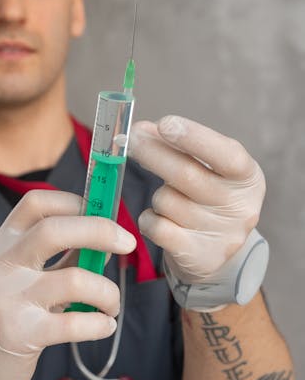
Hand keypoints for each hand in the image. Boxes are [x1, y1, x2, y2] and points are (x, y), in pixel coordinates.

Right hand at [0, 190, 135, 379]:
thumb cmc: (9, 315)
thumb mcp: (24, 276)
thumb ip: (61, 256)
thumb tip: (108, 238)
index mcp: (2, 244)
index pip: (36, 203)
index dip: (74, 201)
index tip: (102, 211)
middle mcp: (1, 265)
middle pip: (54, 230)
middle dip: (100, 230)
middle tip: (128, 242)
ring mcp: (7, 298)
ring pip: (74, 280)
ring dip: (107, 292)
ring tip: (111, 305)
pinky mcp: (19, 333)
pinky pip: (74, 323)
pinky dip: (100, 324)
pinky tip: (104, 326)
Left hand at [128, 115, 265, 284]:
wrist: (217, 252)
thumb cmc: (207, 197)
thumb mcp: (206, 169)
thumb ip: (177, 146)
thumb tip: (140, 129)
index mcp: (247, 178)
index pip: (226, 155)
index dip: (195, 138)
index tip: (165, 123)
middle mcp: (239, 206)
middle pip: (186, 174)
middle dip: (153, 153)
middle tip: (131, 138)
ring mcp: (220, 234)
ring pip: (166, 201)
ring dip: (156, 195)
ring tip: (168, 200)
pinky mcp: (198, 256)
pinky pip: (156, 227)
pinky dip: (149, 218)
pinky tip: (159, 219)